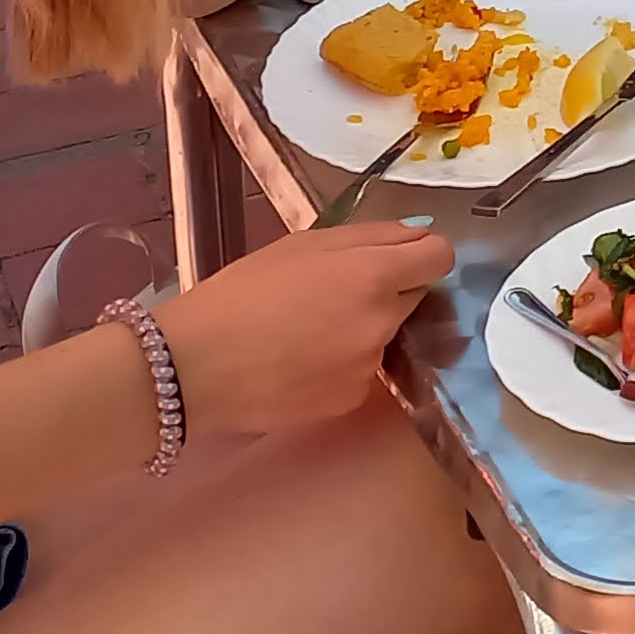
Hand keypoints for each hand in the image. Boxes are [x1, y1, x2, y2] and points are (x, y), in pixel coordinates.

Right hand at [149, 220, 452, 437]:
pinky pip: (363, 371)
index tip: (400, 258)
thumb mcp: (301, 244)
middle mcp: (382, 321)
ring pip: (387, 335)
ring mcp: (370, 365)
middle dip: (391, 290)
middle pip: (416, 296)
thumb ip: (367, 236)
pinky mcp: (352, 399)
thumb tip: (417, 234)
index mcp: (371, 273)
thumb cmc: (241, 293)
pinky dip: (343, 364)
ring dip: (365, 328)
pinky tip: (301, 362)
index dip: (423, 254)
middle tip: (338, 293)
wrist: (194, 366)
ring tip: (309, 331)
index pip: (440, 257)